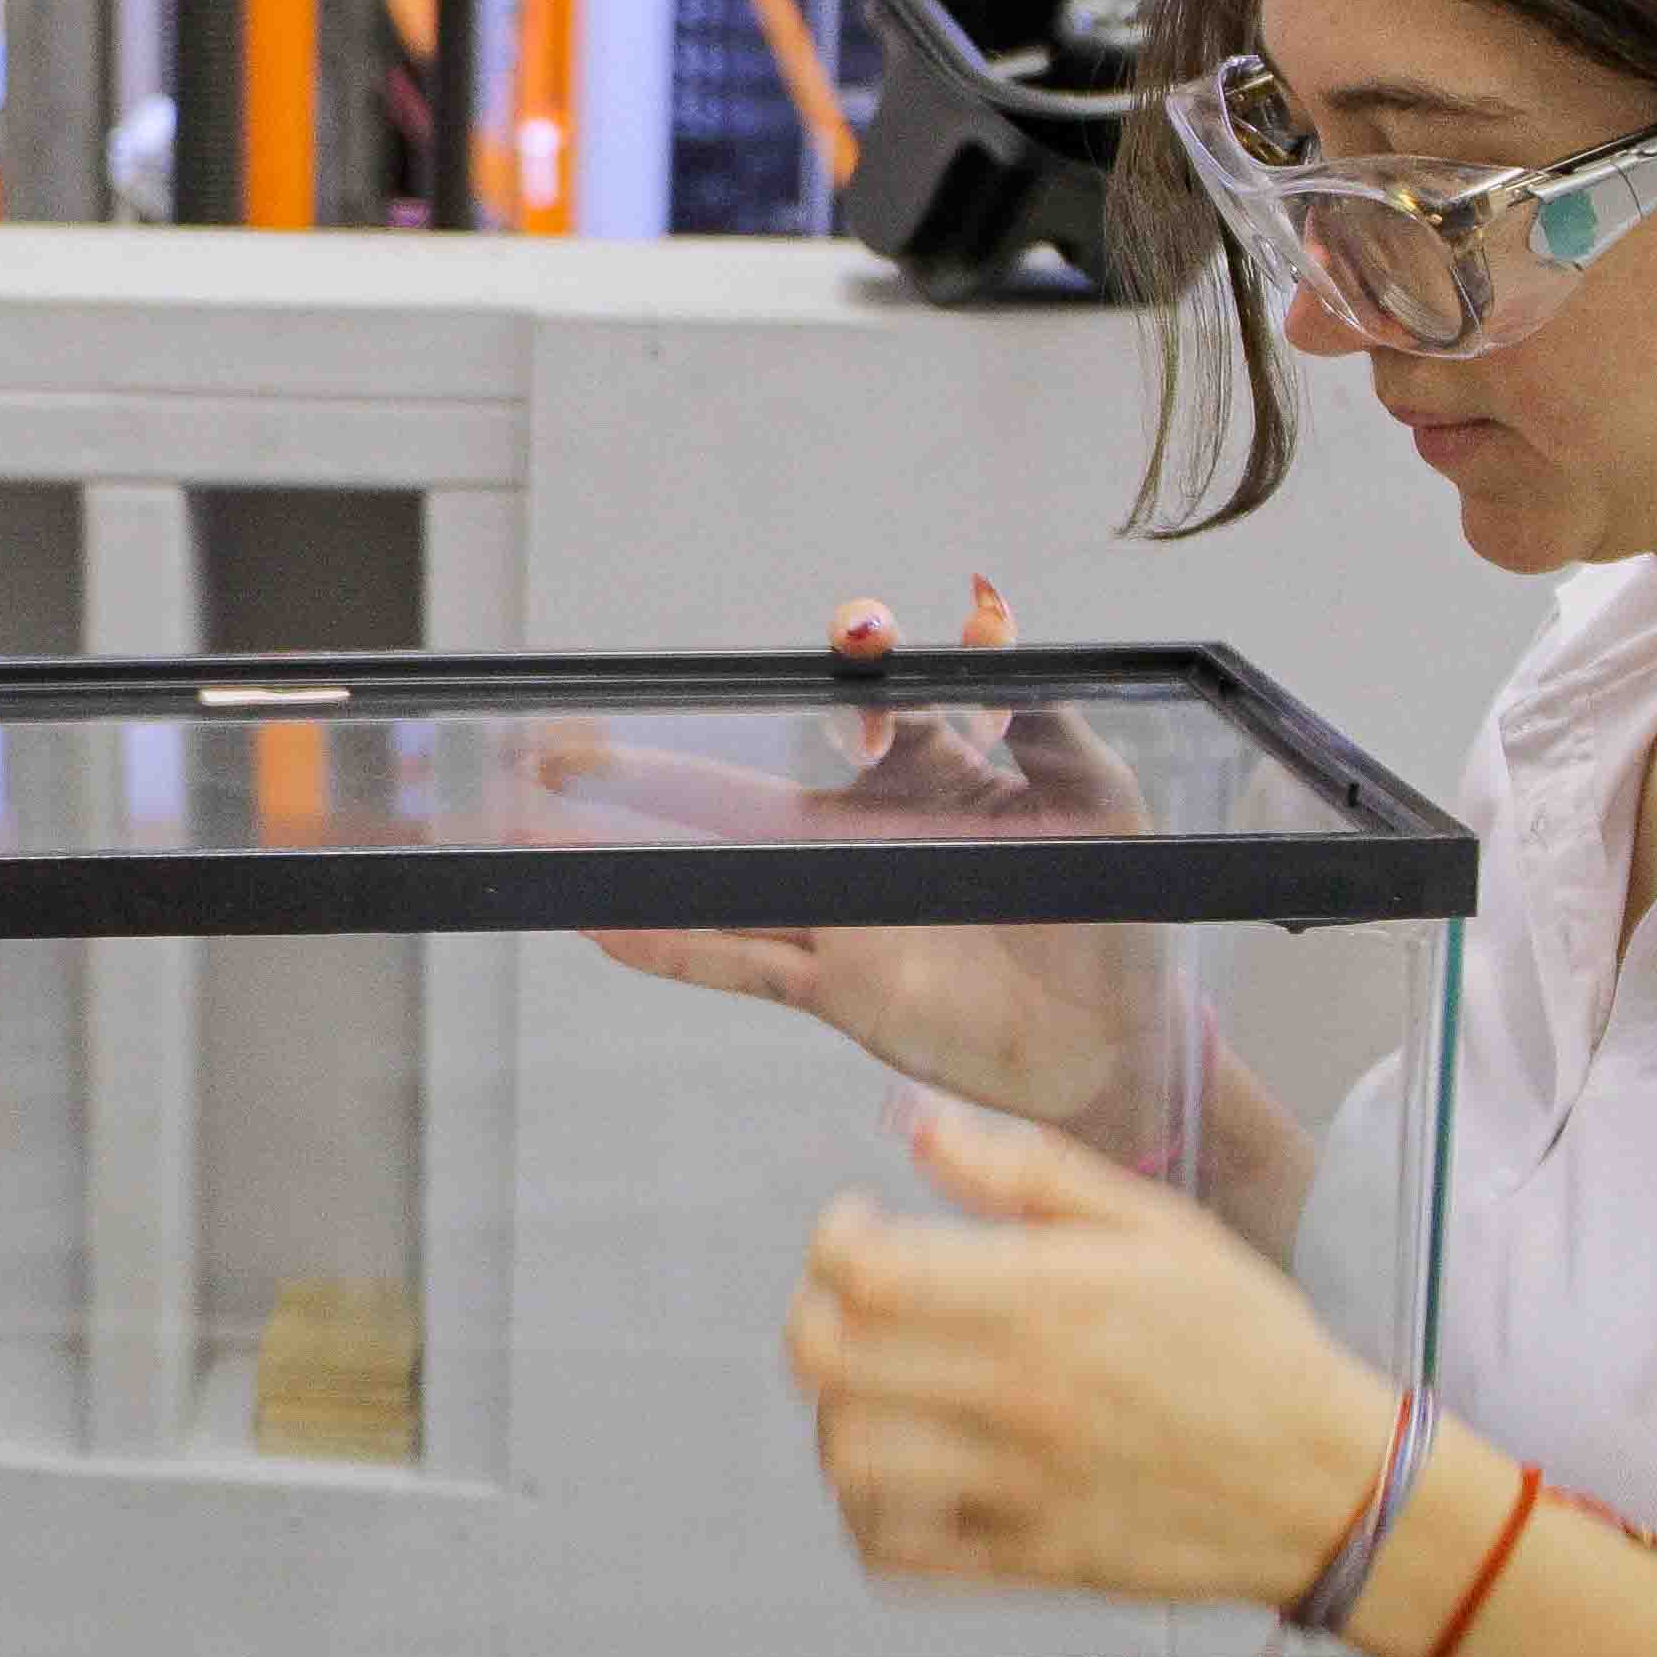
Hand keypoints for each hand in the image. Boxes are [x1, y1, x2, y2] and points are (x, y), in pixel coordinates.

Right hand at [543, 581, 1198, 1161]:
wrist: (1118, 1044)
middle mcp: (865, 839)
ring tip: (538, 830)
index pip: (866, 709)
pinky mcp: (839, 988)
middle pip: (736, 792)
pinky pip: (741, 962)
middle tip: (564, 737)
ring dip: (626, 856)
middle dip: (646, 767)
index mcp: (930, 778)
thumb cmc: (1116, 910)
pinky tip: (599, 929)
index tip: (865, 646)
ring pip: (714, 876)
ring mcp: (841, 914)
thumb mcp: (1098, 795)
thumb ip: (1040, 712)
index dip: (858, 674)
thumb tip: (985, 612)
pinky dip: (672, 947)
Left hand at [790, 1105, 1404, 1608]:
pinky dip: (869, 1513)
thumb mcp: (1157, 1227)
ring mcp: (1016, 1488)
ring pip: (847, 1459)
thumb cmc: (1247, 1344)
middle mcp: (1018, 1396)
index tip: (863, 1228)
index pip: (864, 1270)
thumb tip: (919, 1127)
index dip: (836, 1238)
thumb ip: (1028, 1172)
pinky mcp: (1025, 1561)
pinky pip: (892, 1550)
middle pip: (829, 1362)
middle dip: (817, 1318)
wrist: (1328, 1483)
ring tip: (881, 1391)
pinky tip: (904, 1472)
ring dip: (839, 1416)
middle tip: (855, 1308)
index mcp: (1047, 1300)